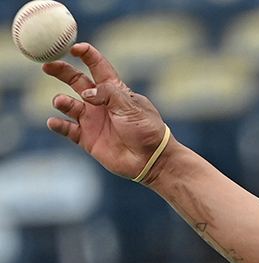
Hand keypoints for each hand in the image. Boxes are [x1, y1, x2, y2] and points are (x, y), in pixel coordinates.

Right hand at [41, 42, 170, 181]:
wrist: (151, 159)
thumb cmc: (146, 129)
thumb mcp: (130, 107)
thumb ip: (108, 95)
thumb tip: (86, 92)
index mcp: (115, 90)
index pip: (98, 67)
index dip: (86, 55)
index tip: (74, 48)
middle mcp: (100, 102)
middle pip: (76, 81)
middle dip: (61, 71)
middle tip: (47, 65)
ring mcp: (92, 120)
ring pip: (68, 104)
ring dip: (61, 101)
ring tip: (63, 102)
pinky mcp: (86, 138)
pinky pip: (66, 128)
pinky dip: (58, 125)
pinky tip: (54, 122)